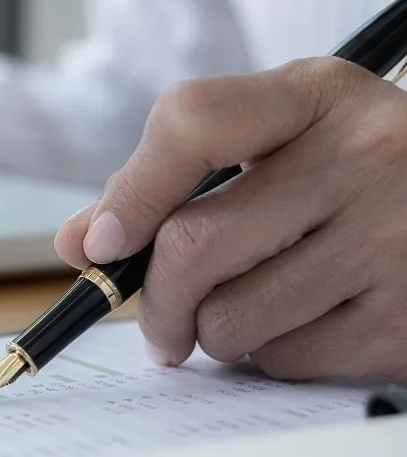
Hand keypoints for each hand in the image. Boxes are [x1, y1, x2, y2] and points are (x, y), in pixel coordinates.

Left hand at [55, 57, 406, 379]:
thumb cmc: (345, 178)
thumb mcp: (277, 144)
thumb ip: (172, 182)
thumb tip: (81, 243)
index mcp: (317, 96)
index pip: (191, 123)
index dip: (130, 195)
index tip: (102, 245)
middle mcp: (366, 156)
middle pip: (194, 245)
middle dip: (155, 302)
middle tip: (159, 324)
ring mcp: (395, 239)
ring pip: (230, 318)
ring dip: (216, 332)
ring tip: (253, 306)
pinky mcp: (406, 319)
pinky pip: (283, 360)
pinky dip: (272, 356)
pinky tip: (307, 321)